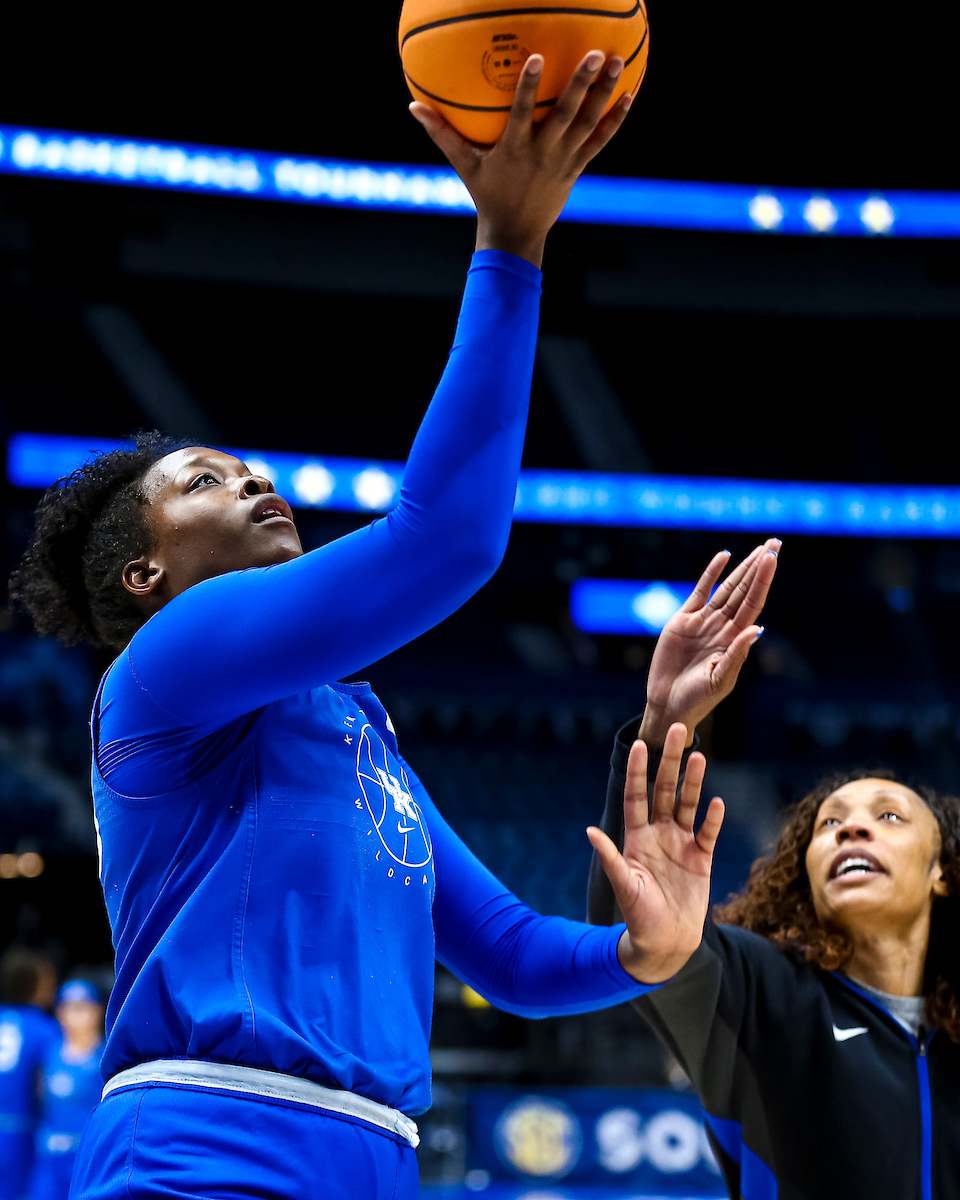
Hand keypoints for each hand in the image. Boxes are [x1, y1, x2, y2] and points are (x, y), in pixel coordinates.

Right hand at [409, 51, 631, 265]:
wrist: (516, 233)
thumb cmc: (487, 195)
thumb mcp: (464, 166)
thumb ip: (442, 134)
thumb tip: (413, 106)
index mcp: (515, 150)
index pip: (522, 113)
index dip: (530, 86)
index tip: (537, 58)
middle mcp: (543, 153)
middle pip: (566, 114)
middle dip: (581, 83)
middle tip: (596, 52)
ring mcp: (564, 161)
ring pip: (588, 123)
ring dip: (604, 92)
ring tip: (616, 61)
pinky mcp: (577, 167)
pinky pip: (599, 140)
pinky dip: (614, 120)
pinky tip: (629, 95)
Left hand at [587, 724, 722, 982]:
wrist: (664, 944)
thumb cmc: (638, 917)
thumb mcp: (623, 885)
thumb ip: (610, 858)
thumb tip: (589, 831)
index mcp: (636, 838)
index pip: (636, 796)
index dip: (637, 771)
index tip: (639, 743)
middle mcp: (658, 834)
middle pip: (664, 790)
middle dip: (670, 761)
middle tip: (679, 730)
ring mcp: (681, 844)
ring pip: (687, 804)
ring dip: (693, 781)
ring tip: (699, 756)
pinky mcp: (701, 859)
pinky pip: (707, 832)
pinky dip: (712, 818)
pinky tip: (716, 801)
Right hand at [639, 539, 780, 749]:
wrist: (669, 703)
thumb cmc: (698, 698)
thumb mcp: (721, 679)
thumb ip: (737, 653)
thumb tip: (757, 628)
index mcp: (736, 638)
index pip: (754, 602)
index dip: (763, 580)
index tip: (773, 557)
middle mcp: (723, 626)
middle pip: (745, 590)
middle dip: (759, 567)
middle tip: (775, 544)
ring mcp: (704, 621)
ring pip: (727, 588)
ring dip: (742, 568)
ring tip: (759, 549)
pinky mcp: (683, 620)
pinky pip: (701, 591)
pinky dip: (711, 574)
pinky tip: (723, 557)